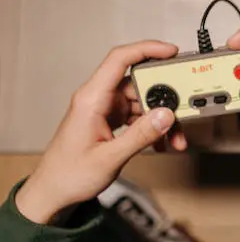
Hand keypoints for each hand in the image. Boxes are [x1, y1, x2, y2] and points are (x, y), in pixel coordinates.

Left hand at [16, 42, 184, 224]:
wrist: (53, 193)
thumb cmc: (68, 175)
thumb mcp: (109, 157)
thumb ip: (140, 135)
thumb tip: (166, 115)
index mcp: (91, 99)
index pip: (120, 60)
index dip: (147, 49)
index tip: (171, 52)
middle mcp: (98, 100)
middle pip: (139, 83)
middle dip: (165, 97)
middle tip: (183, 107)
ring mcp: (105, 110)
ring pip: (143, 102)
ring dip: (162, 118)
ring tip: (174, 137)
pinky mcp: (111, 121)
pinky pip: (139, 116)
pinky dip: (153, 127)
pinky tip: (161, 142)